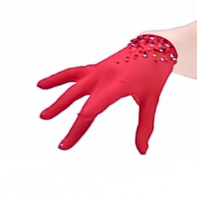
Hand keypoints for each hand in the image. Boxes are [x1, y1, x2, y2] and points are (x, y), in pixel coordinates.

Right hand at [38, 35, 177, 152]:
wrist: (154, 47)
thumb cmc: (153, 74)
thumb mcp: (151, 100)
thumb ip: (144, 126)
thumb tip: (141, 151)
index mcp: (117, 85)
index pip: (92, 109)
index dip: (77, 128)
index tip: (66, 144)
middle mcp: (103, 77)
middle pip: (77, 99)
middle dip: (65, 122)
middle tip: (57, 142)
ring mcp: (97, 71)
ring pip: (71, 84)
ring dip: (57, 100)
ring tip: (43, 116)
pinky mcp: (95, 68)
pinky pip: (73, 73)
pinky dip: (58, 78)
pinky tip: (42, 85)